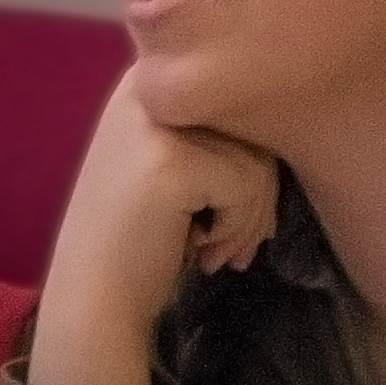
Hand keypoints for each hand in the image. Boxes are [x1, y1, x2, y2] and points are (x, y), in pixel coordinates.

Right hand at [27, 83, 281, 384]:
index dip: (248, 160)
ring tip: (222, 255)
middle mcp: (144, 88)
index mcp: (145, 80)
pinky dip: (238, 229)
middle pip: (250, 125)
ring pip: (255, 158)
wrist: (92, 303)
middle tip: (237, 247)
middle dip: (258, 195)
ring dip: (251, 218)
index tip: (236, 215)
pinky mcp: (171, 162)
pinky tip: (206, 255)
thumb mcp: (169, 166)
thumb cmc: (135, 242)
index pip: (235, 103)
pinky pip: (246, 184)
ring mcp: (155, 123)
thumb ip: (214, 134)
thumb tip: (294, 127)